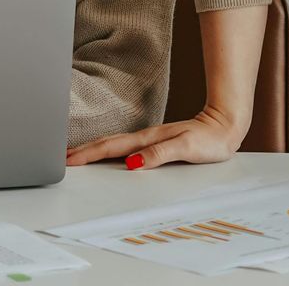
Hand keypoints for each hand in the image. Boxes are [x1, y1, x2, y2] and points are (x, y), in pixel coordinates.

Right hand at [65, 105, 248, 167]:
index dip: (89, 154)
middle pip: (107, 144)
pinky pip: (125, 146)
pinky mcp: (155, 142)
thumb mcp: (186, 148)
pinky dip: (109, 150)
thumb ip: (159, 154)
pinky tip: (108, 154)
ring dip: (93, 150)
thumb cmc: (210, 139)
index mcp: (148, 139)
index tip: (69, 160)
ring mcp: (149, 139)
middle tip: (63, 159)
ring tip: (76, 156)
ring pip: (114, 144)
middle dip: (83, 151)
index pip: (112, 148)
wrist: (225, 126)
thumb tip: (133, 162)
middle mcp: (145, 137)